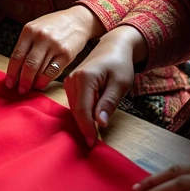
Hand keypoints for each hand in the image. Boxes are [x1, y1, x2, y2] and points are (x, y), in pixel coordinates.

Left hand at [6, 6, 104, 95]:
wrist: (77, 20)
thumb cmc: (53, 26)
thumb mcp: (35, 28)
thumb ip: (25, 45)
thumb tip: (16, 70)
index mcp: (29, 30)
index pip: (16, 55)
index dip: (11, 72)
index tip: (9, 83)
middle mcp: (41, 37)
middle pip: (28, 65)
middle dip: (22, 81)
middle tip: (20, 90)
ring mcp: (55, 45)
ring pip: (40, 70)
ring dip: (33, 82)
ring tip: (30, 88)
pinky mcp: (66, 54)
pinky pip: (53, 71)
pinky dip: (45, 80)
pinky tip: (41, 84)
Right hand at [63, 25, 144, 146]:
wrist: (114, 46)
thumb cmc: (120, 64)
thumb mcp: (120, 84)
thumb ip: (108, 103)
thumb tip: (99, 123)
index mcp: (84, 78)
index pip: (83, 110)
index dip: (87, 129)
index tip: (93, 144)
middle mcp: (72, 79)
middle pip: (76, 111)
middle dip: (84, 127)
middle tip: (94, 144)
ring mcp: (69, 81)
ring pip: (74, 108)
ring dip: (82, 121)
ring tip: (93, 135)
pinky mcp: (70, 84)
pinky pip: (75, 103)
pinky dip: (82, 113)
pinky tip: (90, 120)